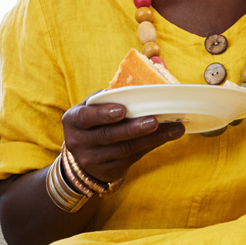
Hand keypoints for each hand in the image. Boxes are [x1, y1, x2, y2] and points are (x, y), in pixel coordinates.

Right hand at [61, 99, 184, 183]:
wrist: (86, 154)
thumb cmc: (95, 121)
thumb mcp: (93, 107)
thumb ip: (111, 95)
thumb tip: (147, 73)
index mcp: (73, 120)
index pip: (85, 117)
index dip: (103, 114)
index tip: (122, 110)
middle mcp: (78, 141)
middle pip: (108, 135)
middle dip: (133, 128)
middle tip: (154, 121)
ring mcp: (92, 159)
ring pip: (124, 149)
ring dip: (151, 138)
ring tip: (173, 129)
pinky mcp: (108, 170)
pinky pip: (132, 158)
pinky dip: (151, 146)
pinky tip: (167, 137)